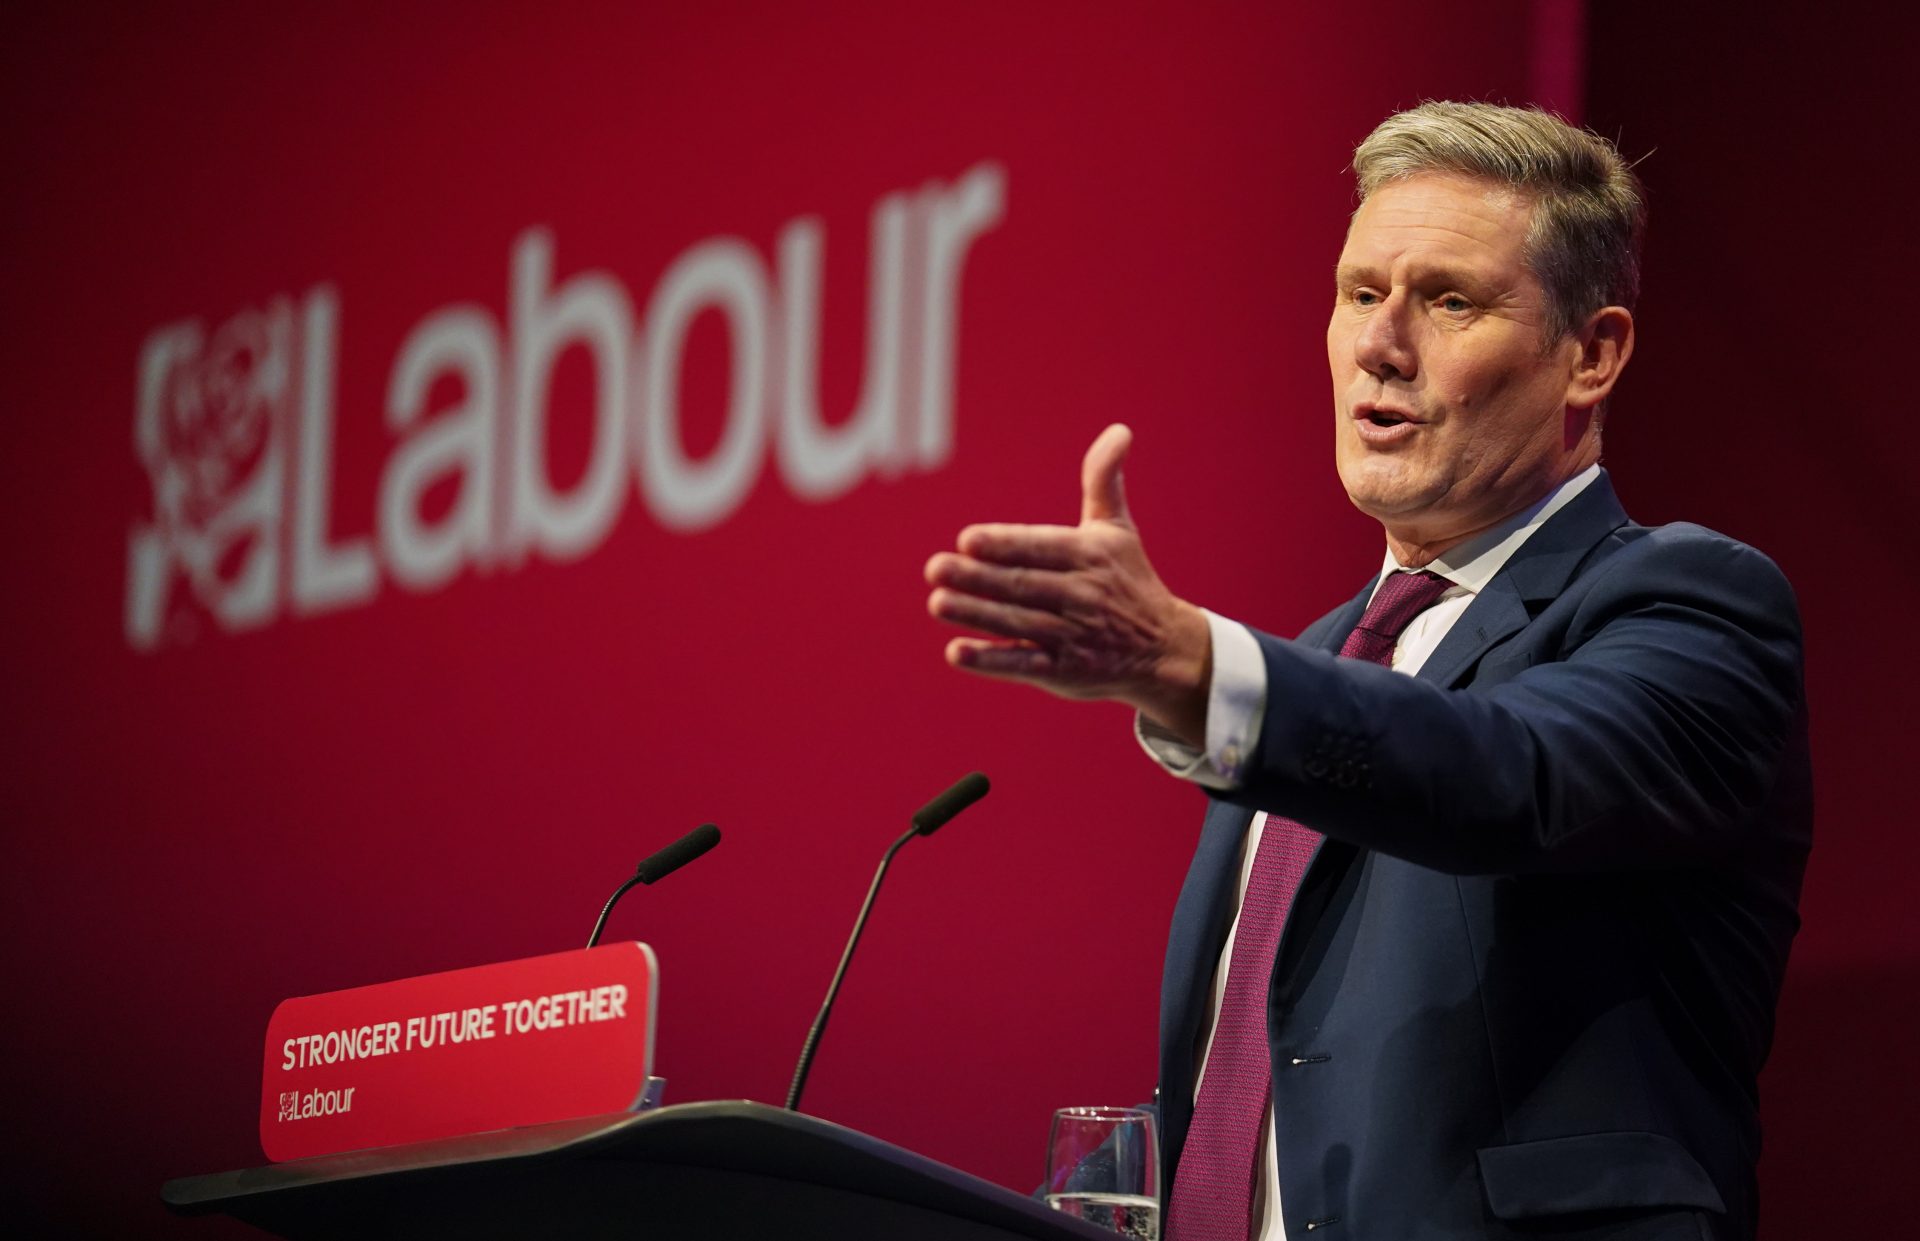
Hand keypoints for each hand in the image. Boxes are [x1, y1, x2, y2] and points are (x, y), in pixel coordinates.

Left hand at [924, 424, 1211, 743]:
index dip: (1005, 545)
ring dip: (976, 616)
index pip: (1042, 548)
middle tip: (935, 568)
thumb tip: (1119, 430)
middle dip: (977, 579)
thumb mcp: (1118, 530)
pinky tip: (956, 652)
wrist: (1165, 649)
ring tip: (937, 603)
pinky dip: (992, 660)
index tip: (968, 539)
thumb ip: (1104, 481)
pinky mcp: (1066, 672)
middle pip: (1023, 586)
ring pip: (1018, 625)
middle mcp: (1083, 597)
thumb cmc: (1129, 580)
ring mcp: (1074, 637)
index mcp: (1091, 557)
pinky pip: (1025, 665)